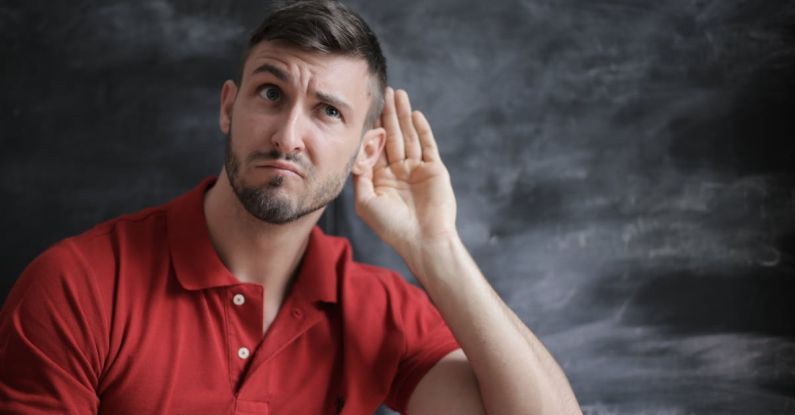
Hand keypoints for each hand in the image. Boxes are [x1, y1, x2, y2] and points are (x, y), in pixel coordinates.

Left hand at [353, 87, 457, 256]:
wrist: (423, 241)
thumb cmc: (392, 227)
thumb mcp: (366, 202)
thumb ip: (359, 177)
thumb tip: (354, 153)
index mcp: (381, 179)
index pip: (375, 147)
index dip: (371, 127)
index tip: (365, 108)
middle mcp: (399, 171)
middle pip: (393, 136)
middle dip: (389, 114)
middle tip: (385, 91)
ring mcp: (418, 170)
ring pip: (410, 136)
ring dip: (404, 116)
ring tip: (400, 94)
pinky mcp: (435, 170)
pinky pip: (428, 146)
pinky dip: (422, 130)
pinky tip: (415, 114)